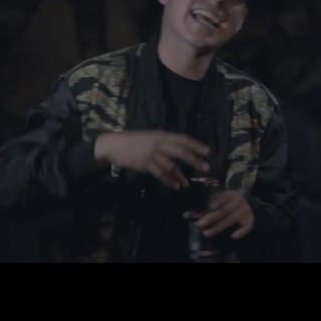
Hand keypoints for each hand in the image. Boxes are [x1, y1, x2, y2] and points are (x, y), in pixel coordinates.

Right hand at [94, 131, 209, 189]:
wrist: (113, 145)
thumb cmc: (133, 142)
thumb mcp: (150, 138)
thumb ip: (163, 144)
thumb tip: (179, 151)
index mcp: (161, 135)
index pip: (182, 139)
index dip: (196, 145)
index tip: (207, 151)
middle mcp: (159, 143)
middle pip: (181, 151)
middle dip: (194, 160)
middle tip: (206, 167)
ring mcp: (152, 153)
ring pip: (171, 165)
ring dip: (181, 176)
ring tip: (187, 185)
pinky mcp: (145, 163)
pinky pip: (160, 173)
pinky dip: (169, 180)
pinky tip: (176, 186)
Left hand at [184, 191, 254, 239]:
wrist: (248, 208)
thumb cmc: (229, 205)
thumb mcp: (222, 202)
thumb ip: (209, 207)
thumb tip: (189, 214)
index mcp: (231, 194)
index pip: (223, 197)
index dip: (216, 202)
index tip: (209, 207)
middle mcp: (239, 201)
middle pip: (224, 210)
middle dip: (211, 217)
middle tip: (200, 224)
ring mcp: (245, 210)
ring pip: (231, 219)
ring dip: (219, 227)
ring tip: (207, 233)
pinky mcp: (250, 220)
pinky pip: (246, 227)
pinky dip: (240, 232)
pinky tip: (233, 236)